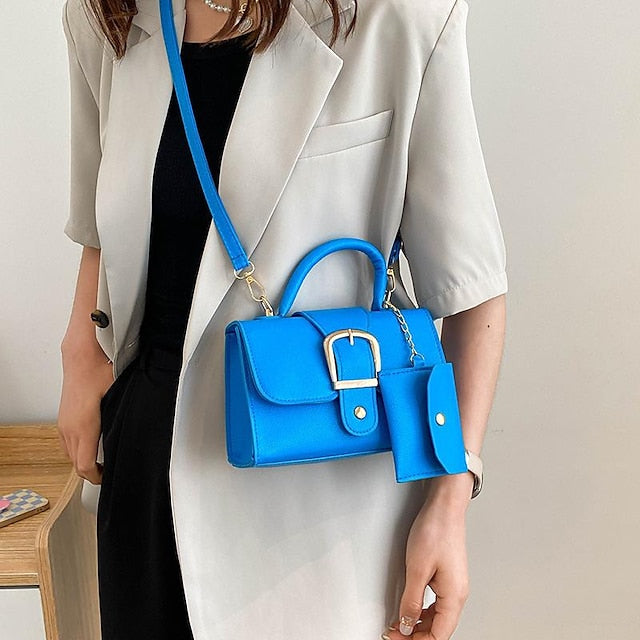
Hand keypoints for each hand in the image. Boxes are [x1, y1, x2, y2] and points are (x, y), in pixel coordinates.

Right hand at [57, 340, 114, 484]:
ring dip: (83, 460)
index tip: (109, 477)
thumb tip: (139, 432)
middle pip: (75, 464)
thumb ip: (125, 417)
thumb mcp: (119, 396)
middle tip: (110, 470)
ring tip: (102, 458)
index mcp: (84, 427)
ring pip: (69, 454)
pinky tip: (92, 442)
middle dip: (91, 471)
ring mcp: (63, 423)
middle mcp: (69, 428)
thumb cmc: (100, 371)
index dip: (97, 478)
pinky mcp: (62, 418)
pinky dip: (77, 449)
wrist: (81, 356)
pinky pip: (66, 442)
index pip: (84, 466)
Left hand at [384, 473, 473, 639]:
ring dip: (418, 623)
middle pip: (439, 628)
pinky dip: (423, 609)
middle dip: (415, 634)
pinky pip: (437, 602)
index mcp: (454, 596)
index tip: (396, 638)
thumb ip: (411, 600)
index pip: (438, 635)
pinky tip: (411, 607)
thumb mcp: (416, 569)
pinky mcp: (448, 574)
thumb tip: (406, 624)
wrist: (445, 506)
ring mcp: (454, 583)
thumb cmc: (436, 530)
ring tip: (399, 622)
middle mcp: (458, 593)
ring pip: (438, 616)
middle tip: (394, 633)